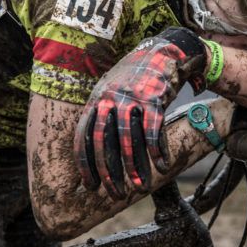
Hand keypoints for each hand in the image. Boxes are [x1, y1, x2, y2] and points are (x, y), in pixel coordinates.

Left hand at [74, 28, 207, 199]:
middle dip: (109, 172)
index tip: (91, 186)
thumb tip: (94, 148)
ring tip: (140, 187)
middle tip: (115, 194)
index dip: (86, 164)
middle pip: (105, 143)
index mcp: (95, 100)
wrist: (161, 52)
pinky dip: (158, 151)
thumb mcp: (109, 90)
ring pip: (130, 140)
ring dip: (135, 167)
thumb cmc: (134, 78)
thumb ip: (101, 114)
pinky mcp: (155, 98)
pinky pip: (154, 130)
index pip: (84, 137)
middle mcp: (110, 99)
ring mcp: (132, 98)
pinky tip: (162, 166)